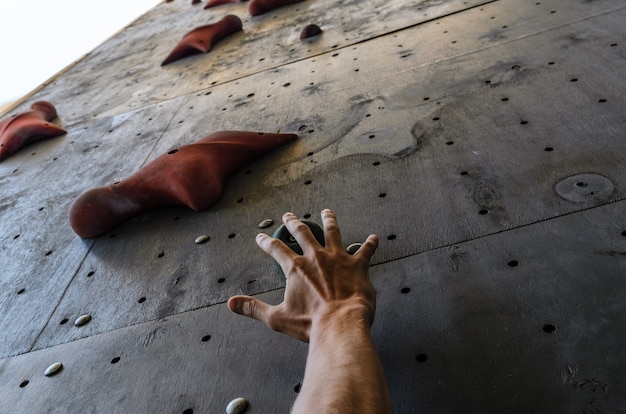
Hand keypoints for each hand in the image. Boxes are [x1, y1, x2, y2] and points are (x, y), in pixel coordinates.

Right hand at [227, 209, 378, 341]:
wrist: (340, 326)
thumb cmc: (310, 324)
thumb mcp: (276, 318)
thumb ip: (253, 307)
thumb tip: (231, 303)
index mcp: (295, 268)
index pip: (276, 249)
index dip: (265, 242)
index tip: (260, 237)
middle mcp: (316, 257)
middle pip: (303, 233)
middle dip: (294, 223)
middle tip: (289, 216)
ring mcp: (338, 258)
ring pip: (333, 232)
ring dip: (329, 220)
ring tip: (327, 212)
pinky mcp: (358, 265)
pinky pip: (366, 250)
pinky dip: (371, 244)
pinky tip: (375, 238)